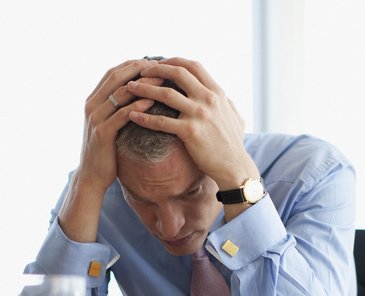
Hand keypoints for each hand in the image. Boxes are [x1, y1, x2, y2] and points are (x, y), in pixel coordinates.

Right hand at [77, 58, 160, 192]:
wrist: (92, 176)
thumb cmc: (106, 150)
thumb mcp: (109, 124)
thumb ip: (117, 108)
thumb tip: (139, 93)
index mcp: (92, 100)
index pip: (112, 73)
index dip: (132, 64)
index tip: (152, 61)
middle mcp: (91, 106)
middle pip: (115, 77)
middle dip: (138, 68)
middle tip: (159, 65)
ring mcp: (95, 119)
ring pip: (120, 93)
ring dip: (143, 84)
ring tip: (162, 79)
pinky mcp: (102, 133)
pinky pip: (122, 114)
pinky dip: (138, 105)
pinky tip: (153, 101)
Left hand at [125, 58, 258, 190]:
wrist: (234, 166)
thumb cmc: (233, 144)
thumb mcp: (235, 116)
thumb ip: (226, 103)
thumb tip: (223, 95)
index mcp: (217, 92)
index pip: (193, 66)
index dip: (174, 61)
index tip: (159, 63)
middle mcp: (208, 99)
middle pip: (178, 73)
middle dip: (156, 69)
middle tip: (140, 71)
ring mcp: (199, 114)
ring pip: (166, 94)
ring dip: (145, 88)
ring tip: (129, 88)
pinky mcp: (190, 132)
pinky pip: (161, 122)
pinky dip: (144, 117)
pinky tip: (131, 116)